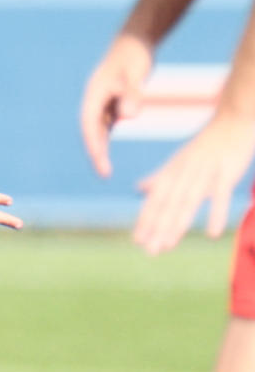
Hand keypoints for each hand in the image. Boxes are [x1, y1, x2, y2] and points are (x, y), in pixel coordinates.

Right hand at [80, 34, 153, 178]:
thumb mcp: (135, 74)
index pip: (91, 126)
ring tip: (103, 169)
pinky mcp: (110, 102)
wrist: (134, 42)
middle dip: (95, 153)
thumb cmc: (135, 56)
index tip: (101, 163)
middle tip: (103, 174)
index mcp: (95, 94)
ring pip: (96, 129)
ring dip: (98, 148)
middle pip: (91, 131)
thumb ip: (132, 94)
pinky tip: (106, 150)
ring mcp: (100, 101)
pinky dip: (104, 138)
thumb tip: (128, 117)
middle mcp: (94, 100)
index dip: (95, 146)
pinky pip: (105, 124)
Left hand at [132, 112, 254, 254]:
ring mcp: (204, 172)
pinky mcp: (226, 172)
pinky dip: (215, 213)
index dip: (147, 219)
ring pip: (188, 202)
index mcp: (173, 171)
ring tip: (168, 246)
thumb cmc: (206, 144)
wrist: (233, 120)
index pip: (156, 199)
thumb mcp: (178, 160)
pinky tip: (211, 233)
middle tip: (150, 251)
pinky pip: (220, 195)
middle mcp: (184, 173)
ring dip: (177, 225)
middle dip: (158, 228)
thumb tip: (138, 188)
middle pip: (169, 204)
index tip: (138, 240)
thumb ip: (159, 177)